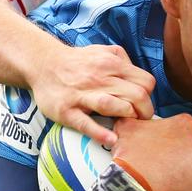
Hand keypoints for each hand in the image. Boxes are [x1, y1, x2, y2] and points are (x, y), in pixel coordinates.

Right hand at [28, 43, 155, 146]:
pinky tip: (110, 139)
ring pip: (113, 105)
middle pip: (136, 96)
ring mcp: (82, 95)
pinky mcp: (67, 110)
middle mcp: (99, 78)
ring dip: (127, 118)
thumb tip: (138, 75)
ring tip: (127, 125)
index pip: (146, 82)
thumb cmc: (76, 62)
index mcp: (111, 64)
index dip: (149, 96)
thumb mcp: (102, 51)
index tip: (143, 104)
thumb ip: (123, 59)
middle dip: (145, 112)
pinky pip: (85, 123)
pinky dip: (99, 132)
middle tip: (140, 120)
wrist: (42, 63)